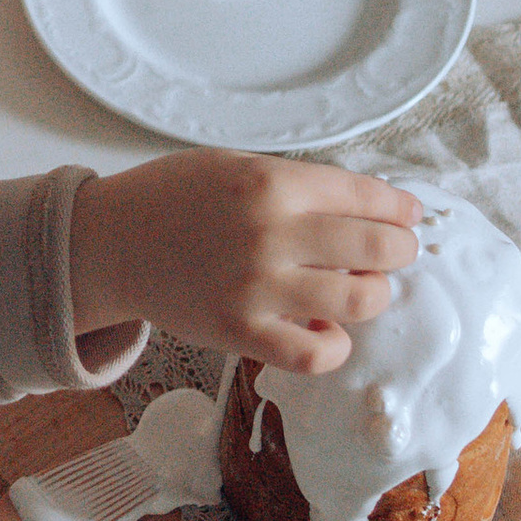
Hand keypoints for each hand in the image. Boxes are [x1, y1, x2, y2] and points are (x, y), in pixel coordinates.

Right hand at [70, 153, 420, 373]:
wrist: (111, 242)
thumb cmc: (173, 198)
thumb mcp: (236, 167)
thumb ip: (298, 184)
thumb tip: (372, 207)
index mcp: (271, 183)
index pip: (367, 196)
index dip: (400, 207)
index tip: (409, 214)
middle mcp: (270, 234)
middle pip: (378, 248)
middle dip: (399, 249)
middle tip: (393, 252)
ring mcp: (257, 288)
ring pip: (360, 300)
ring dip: (373, 293)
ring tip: (359, 287)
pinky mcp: (240, 333)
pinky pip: (316, 353)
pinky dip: (335, 345)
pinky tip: (325, 327)